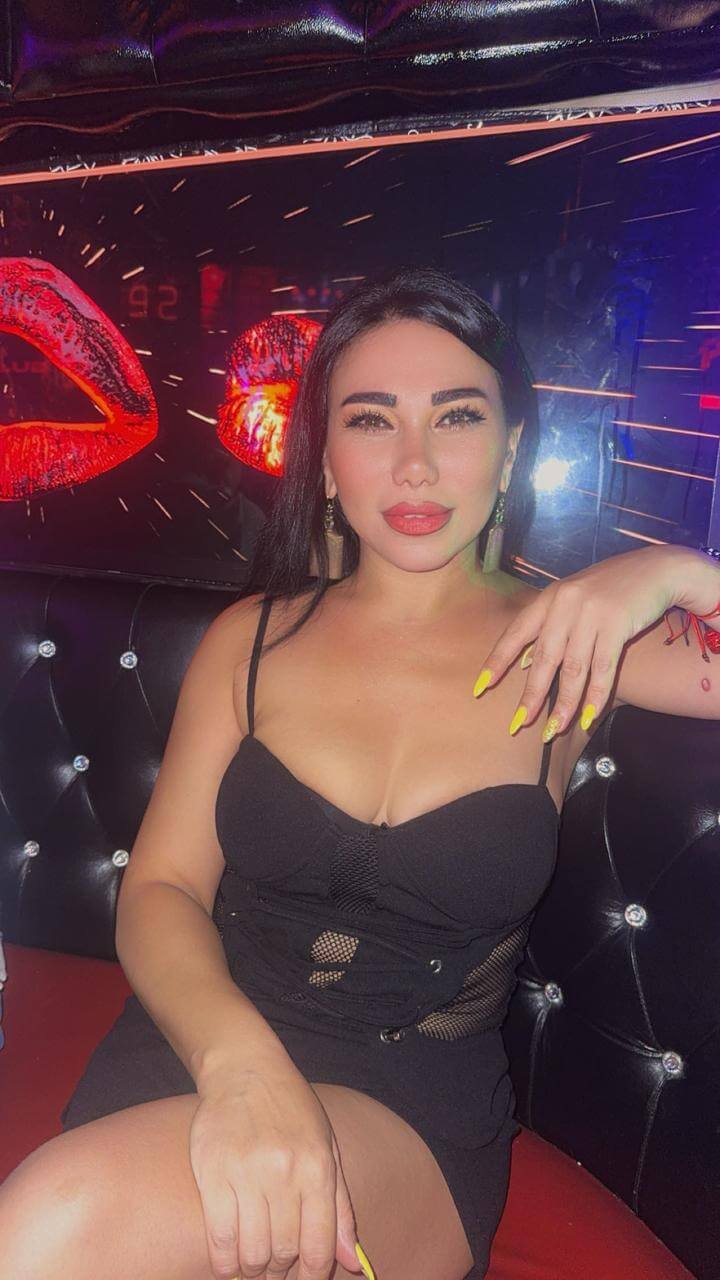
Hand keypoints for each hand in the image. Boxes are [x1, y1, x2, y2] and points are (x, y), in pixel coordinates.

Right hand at [189, 1059, 363, 1279]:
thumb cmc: (292, 1110)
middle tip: (274, 1272)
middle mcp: (285, 1173)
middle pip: (283, 1253)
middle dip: (279, 1274)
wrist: (246, 1069)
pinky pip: (219, 1237)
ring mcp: (247, 1173)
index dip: (312, 1278)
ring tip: (253, 1265)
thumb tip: (353, 1262)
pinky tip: (229, 1262)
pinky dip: (224, 1262)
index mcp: (318, 1168)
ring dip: (253, 1270)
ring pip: (252, 1252)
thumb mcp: (327, 1148)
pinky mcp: (213, 1173)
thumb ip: (340, 1207)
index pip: (319, 1247)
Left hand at [472, 545, 682, 740]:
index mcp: (549, 598)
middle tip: (519, 724)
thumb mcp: (573, 599)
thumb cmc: (611, 588)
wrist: (656, 570)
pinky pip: (602, 668)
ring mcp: (591, 613)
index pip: (515, 633)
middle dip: (531, 695)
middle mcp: (565, 604)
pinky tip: (587, 717)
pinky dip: (595, 695)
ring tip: (554, 729)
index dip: (497, 661)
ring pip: (572, 668)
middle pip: (543, 658)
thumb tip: (525, 663)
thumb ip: (549, 627)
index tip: (480, 688)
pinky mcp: (617, 623)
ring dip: (564, 704)